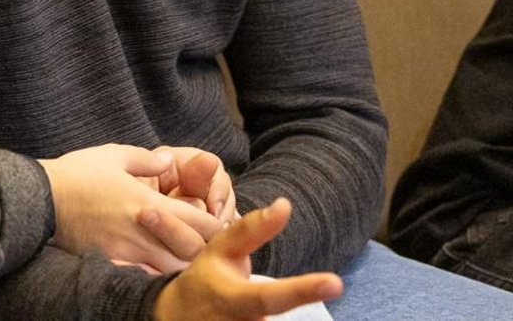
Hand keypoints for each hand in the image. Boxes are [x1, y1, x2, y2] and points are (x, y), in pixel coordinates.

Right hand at [39, 144, 220, 273]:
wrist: (42, 198)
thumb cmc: (77, 173)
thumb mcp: (114, 155)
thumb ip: (147, 160)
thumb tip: (168, 161)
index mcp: (150, 203)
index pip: (201, 223)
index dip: (215, 226)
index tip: (215, 224)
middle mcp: (144, 231)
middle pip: (192, 254)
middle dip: (203, 251)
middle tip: (203, 246)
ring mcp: (128, 251)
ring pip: (170, 270)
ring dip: (180, 265)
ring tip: (180, 258)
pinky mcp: (111, 262)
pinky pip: (142, 276)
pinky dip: (153, 275)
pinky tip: (151, 267)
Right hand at [153, 199, 343, 319]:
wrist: (176, 318)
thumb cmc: (206, 278)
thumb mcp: (221, 250)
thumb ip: (252, 230)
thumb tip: (285, 204)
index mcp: (233, 299)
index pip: (272, 296)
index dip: (303, 291)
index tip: (336, 283)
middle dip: (296, 304)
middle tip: (314, 292)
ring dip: (276, 319)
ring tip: (263, 305)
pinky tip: (253, 315)